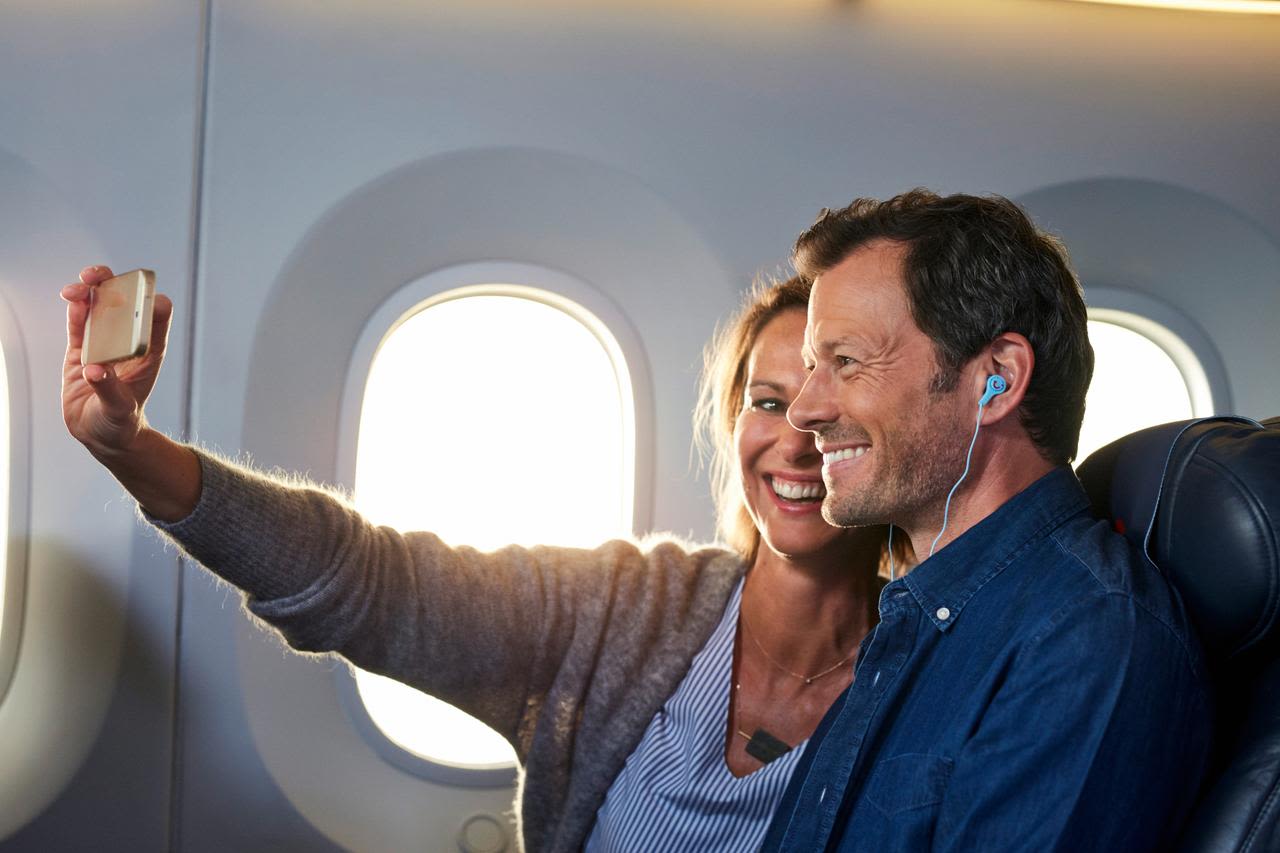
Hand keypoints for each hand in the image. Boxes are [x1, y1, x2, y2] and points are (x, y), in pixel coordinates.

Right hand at [61, 265, 173, 457]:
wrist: (101, 434)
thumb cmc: (120, 422)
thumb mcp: (119, 409)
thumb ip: (108, 390)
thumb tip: (95, 369)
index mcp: (148, 354)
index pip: (157, 320)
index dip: (152, 302)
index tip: (141, 295)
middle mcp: (127, 343)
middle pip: (124, 304)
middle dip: (113, 284)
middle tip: (98, 277)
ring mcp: (104, 343)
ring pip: (99, 308)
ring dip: (90, 291)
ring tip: (80, 286)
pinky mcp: (82, 350)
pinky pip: (79, 324)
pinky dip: (76, 310)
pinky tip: (72, 298)